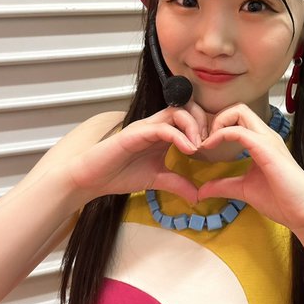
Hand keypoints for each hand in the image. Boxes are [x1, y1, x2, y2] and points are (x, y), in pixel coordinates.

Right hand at [66, 101, 207, 203]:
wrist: (92, 179)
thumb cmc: (120, 174)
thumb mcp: (157, 180)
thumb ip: (177, 183)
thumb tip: (198, 196)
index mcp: (162, 132)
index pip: (189, 115)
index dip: (204, 126)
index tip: (211, 146)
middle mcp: (155, 124)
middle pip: (186, 107)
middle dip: (202, 121)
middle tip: (208, 143)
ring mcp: (145, 127)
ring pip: (176, 112)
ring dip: (193, 127)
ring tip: (198, 147)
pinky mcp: (135, 134)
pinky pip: (162, 128)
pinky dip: (179, 136)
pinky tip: (188, 150)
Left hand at [196, 103, 303, 231]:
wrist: (302, 212)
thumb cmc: (280, 200)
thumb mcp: (243, 189)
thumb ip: (223, 186)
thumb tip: (201, 191)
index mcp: (262, 141)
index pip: (238, 117)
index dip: (218, 126)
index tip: (204, 145)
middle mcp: (265, 135)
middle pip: (239, 108)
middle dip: (217, 119)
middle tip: (205, 141)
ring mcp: (267, 140)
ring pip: (239, 111)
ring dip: (218, 123)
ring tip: (207, 143)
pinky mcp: (266, 149)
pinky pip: (239, 131)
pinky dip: (220, 135)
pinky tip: (210, 148)